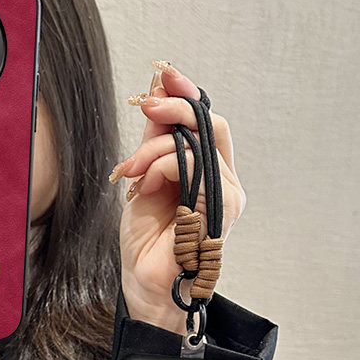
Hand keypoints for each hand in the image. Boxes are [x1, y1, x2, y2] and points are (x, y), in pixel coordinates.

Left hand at [110, 62, 245, 334]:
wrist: (144, 283)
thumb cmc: (146, 240)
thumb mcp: (143, 178)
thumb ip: (154, 140)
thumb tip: (156, 94)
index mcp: (209, 173)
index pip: (207, 123)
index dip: (187, 95)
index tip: (163, 76)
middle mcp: (223, 181)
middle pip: (212, 125)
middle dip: (175, 109)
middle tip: (147, 107)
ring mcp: (226, 196)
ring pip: (200, 143)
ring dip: (157, 149)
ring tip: (133, 170)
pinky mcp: (221, 210)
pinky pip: (197, 167)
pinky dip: (164, 167)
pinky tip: (146, 185)